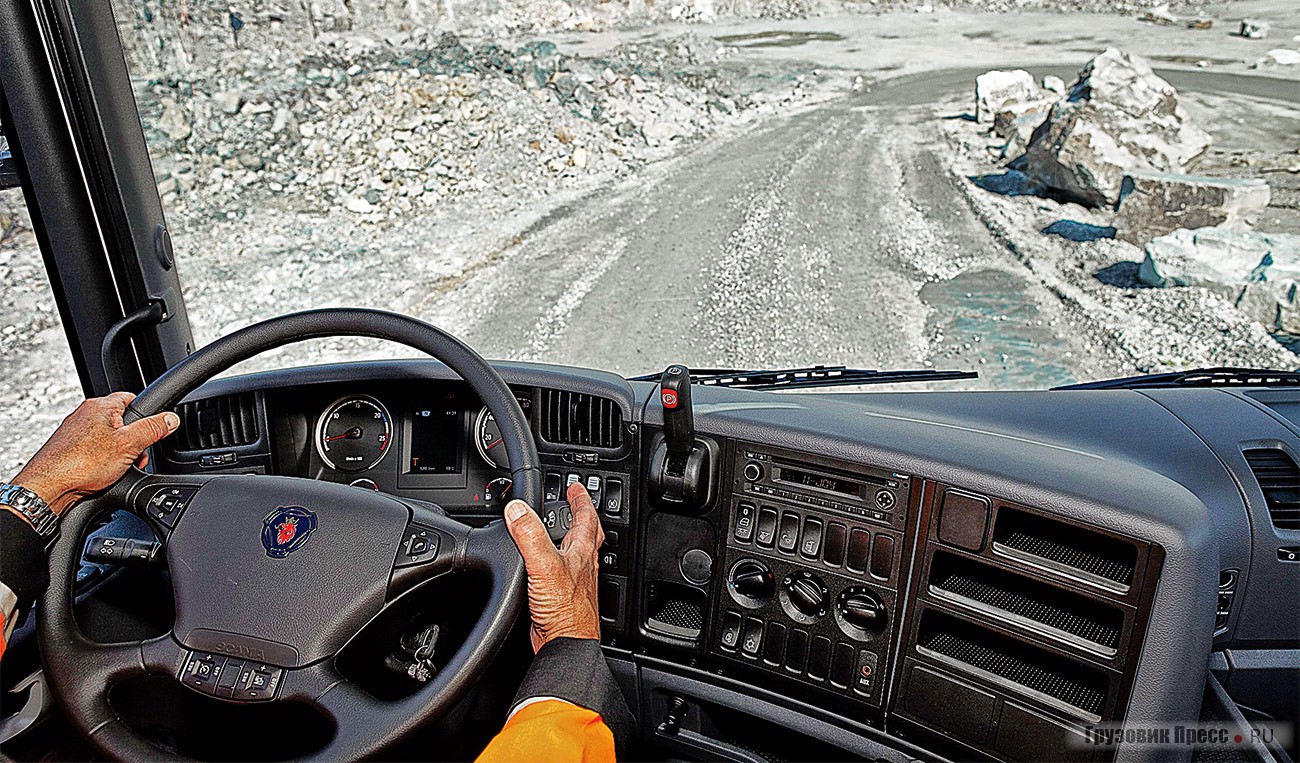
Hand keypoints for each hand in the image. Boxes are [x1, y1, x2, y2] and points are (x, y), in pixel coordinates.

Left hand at [9, 392, 179, 515]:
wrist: (47, 488)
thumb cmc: (79, 464)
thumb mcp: (129, 444)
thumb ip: (153, 429)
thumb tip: (171, 419)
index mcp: (99, 406)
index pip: (132, 399)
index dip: (146, 416)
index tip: (153, 431)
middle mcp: (85, 415)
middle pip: (123, 423)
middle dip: (134, 442)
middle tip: (134, 458)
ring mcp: (75, 433)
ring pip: (110, 440)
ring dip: (120, 455)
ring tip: (117, 469)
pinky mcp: (69, 450)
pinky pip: (96, 453)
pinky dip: (103, 463)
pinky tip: (102, 475)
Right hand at [503, 482, 604, 651]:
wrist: (565, 645)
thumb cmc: (566, 611)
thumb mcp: (543, 564)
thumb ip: (530, 535)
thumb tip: (517, 510)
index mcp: (581, 552)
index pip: (586, 517)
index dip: (580, 500)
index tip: (575, 487)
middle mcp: (581, 565)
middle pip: (586, 534)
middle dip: (580, 517)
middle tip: (573, 504)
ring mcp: (573, 582)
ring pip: (574, 553)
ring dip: (567, 539)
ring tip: (559, 531)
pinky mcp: (561, 598)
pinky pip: (560, 573)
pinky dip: (553, 564)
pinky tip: (544, 569)